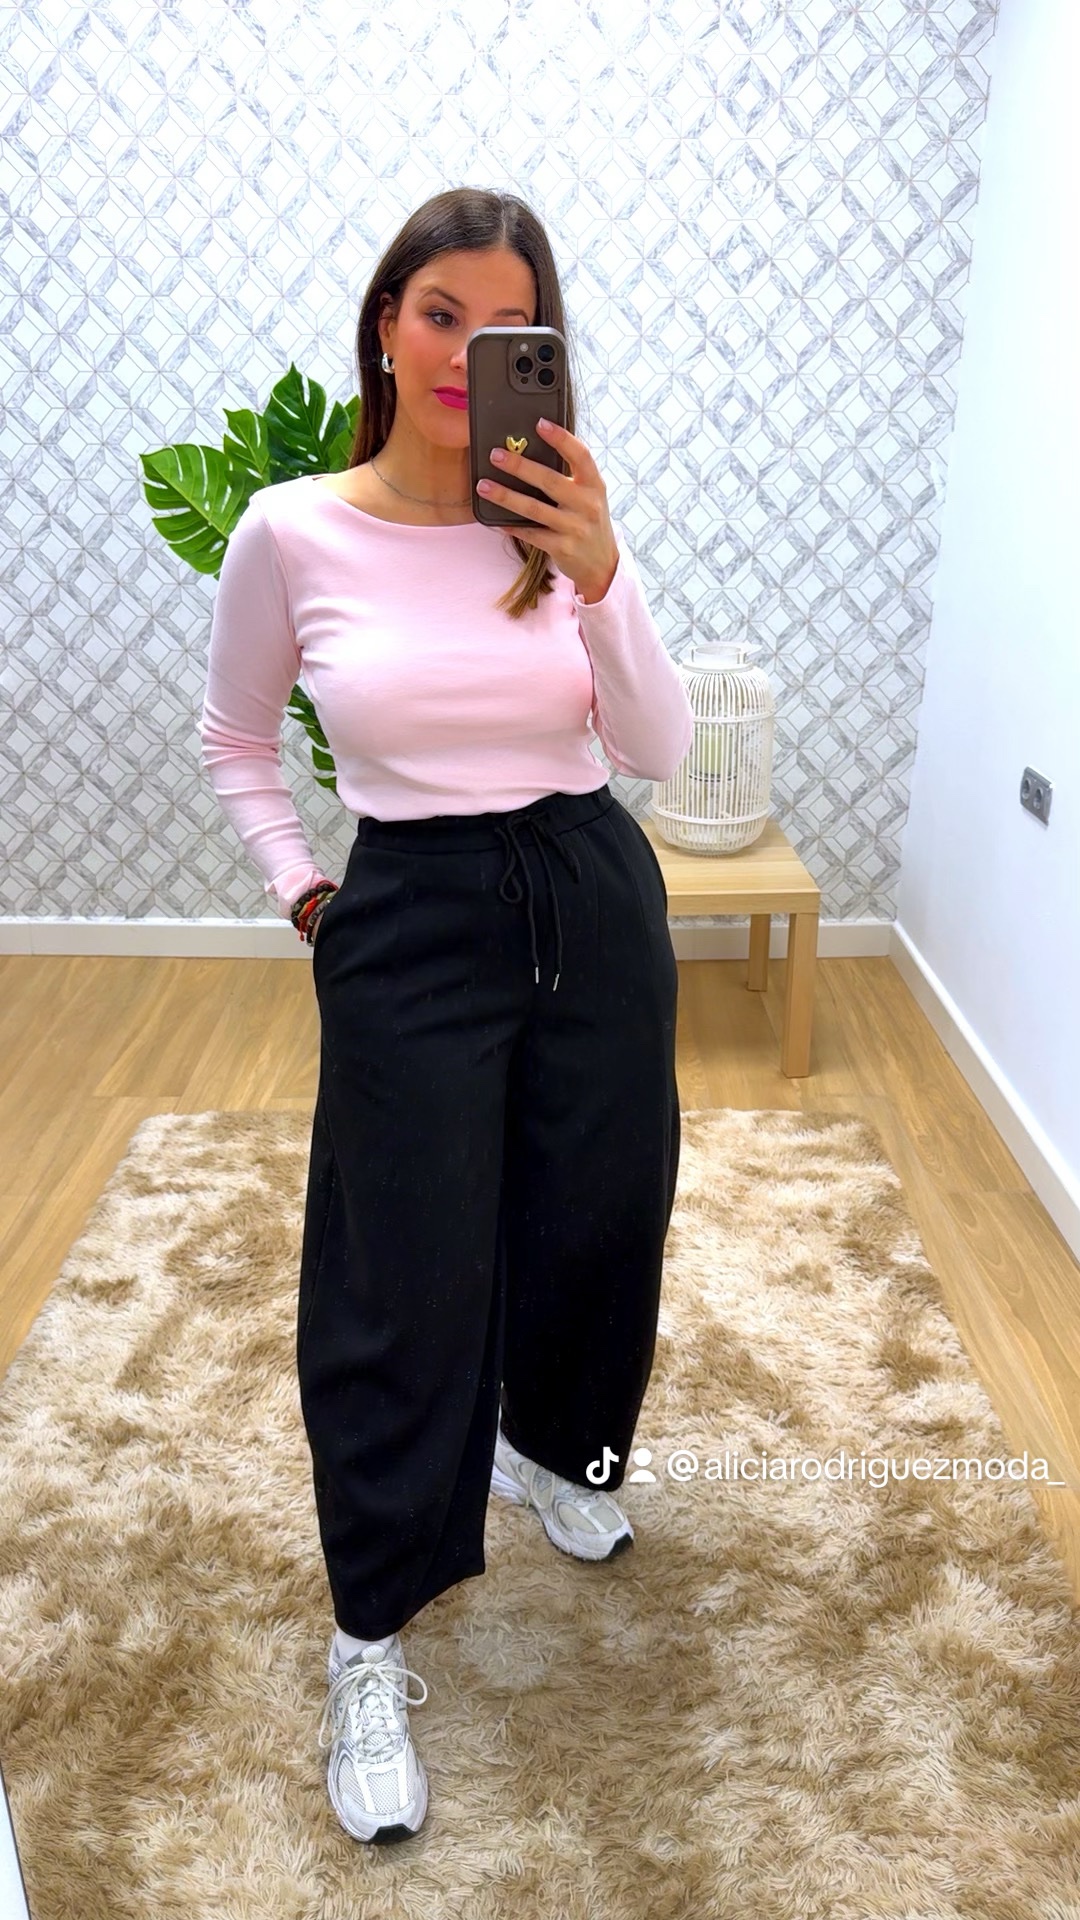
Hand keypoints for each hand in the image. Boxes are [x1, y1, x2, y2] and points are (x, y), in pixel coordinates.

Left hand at [476, 419, 619, 603]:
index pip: (580, 455)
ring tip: (484, 485)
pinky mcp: (562, 548)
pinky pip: (531, 534)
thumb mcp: (589, 496)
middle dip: (520, 466)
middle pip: (549, 480)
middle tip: (496, 455)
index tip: (540, 423)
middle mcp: (587, 505)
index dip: (561, 438)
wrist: (602, 564)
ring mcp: (575, 528)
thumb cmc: (589, 521)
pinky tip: (495, 519)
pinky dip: (511, 525)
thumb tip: (532, 452)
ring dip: (506, 496)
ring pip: (534, 508)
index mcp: (594, 485)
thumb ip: (570, 477)